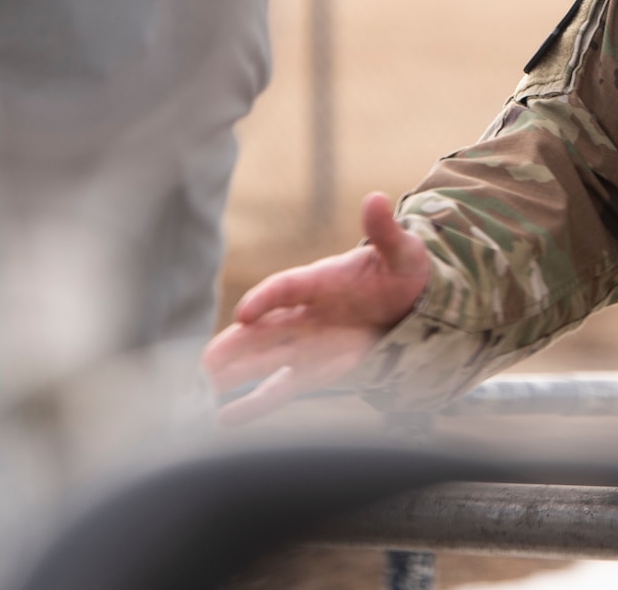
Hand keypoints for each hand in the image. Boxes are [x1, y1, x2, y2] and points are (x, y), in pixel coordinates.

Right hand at [202, 192, 431, 424]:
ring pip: (264, 360)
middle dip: (233, 347)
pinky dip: (256, 403)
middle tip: (202, 365)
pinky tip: (225, 418)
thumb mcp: (403, 251)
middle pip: (262, 331)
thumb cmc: (405, 271)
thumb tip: (377, 199)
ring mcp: (309, 343)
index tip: (244, 314)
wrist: (418, 301)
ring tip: (200, 390)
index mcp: (321, 281)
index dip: (265, 299)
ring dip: (235, 374)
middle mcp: (306, 314)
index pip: (286, 288)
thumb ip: (386, 232)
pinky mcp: (318, 370)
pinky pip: (282, 387)